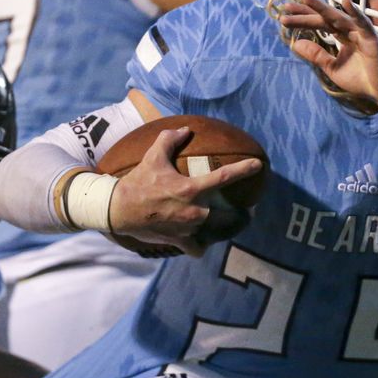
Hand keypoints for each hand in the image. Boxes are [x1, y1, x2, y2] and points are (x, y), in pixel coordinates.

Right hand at [108, 127, 261, 256]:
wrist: (118, 210)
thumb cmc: (137, 182)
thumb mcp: (153, 156)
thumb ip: (170, 140)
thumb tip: (185, 130)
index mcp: (190, 189)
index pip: (223, 177)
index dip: (243, 170)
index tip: (258, 165)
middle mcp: (194, 211)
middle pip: (228, 214)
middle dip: (241, 213)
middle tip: (247, 210)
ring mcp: (188, 229)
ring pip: (215, 230)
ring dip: (223, 228)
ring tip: (230, 225)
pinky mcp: (179, 241)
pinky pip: (198, 248)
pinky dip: (201, 245)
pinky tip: (204, 242)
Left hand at [281, 0, 377, 108]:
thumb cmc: (362, 79)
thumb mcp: (332, 67)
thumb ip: (316, 55)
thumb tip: (295, 44)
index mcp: (342, 36)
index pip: (320, 24)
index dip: (303, 19)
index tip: (284, 16)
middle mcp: (350, 31)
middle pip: (325, 18)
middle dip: (306, 11)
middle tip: (287, 6)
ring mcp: (361, 33)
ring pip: (339, 17)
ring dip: (322, 7)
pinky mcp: (372, 39)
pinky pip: (363, 23)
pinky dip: (355, 12)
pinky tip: (345, 1)